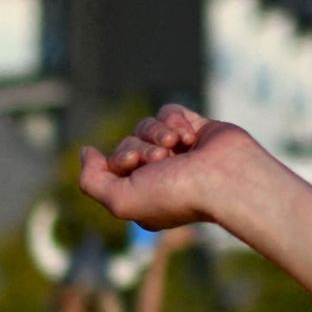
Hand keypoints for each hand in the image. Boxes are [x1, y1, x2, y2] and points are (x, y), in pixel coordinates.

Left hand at [77, 106, 274, 232]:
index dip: (120, 156)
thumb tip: (86, 153)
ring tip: (176, 146)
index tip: (135, 163)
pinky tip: (190, 137)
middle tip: (161, 159)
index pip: (114, 163)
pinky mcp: (196, 130)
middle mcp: (159, 174)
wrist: (225, 178)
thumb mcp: (120, 199)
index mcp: (142, 194)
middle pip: (129, 141)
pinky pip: (169, 112)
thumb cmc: (175, 195)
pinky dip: (175, 120)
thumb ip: (92, 181)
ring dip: (158, 132)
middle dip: (141, 146)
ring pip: (148, 125)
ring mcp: (178, 152)